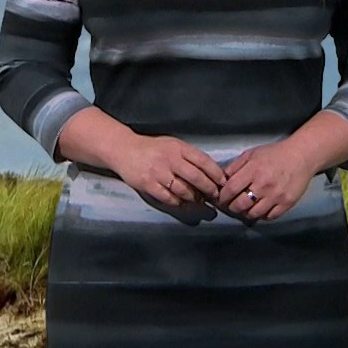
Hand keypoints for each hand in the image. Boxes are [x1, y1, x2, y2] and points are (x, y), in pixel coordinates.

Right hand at [110, 135, 226, 206]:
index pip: (203, 161)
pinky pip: (169, 198)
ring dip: (194, 198)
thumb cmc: (152, 149)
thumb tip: (211, 173)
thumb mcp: (173, 145)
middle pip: (196, 178)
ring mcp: (158, 173)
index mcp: (178, 148)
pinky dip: (178, 202)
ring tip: (198, 200)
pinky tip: (181, 201)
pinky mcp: (148, 185)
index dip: (216, 174)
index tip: (223, 183)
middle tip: (215, 196)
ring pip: (184, 191)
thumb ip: (190, 157)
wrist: (124, 150)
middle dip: (209, 189)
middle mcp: (169, 159)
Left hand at [213, 142, 320, 221]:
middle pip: (240, 205)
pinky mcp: (287, 203)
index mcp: (253, 170)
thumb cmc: (273, 154)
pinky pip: (270, 217)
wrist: (301, 156)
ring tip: (244, 208)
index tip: (219, 198)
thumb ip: (234, 167)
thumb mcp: (251, 154)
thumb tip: (220, 181)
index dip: (222, 197)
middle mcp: (264, 184)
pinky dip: (262, 215)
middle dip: (231, 207)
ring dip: (246, 213)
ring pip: (254, 213)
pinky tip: (259, 209)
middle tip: (230, 205)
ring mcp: (276, 196)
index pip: (231, 189)